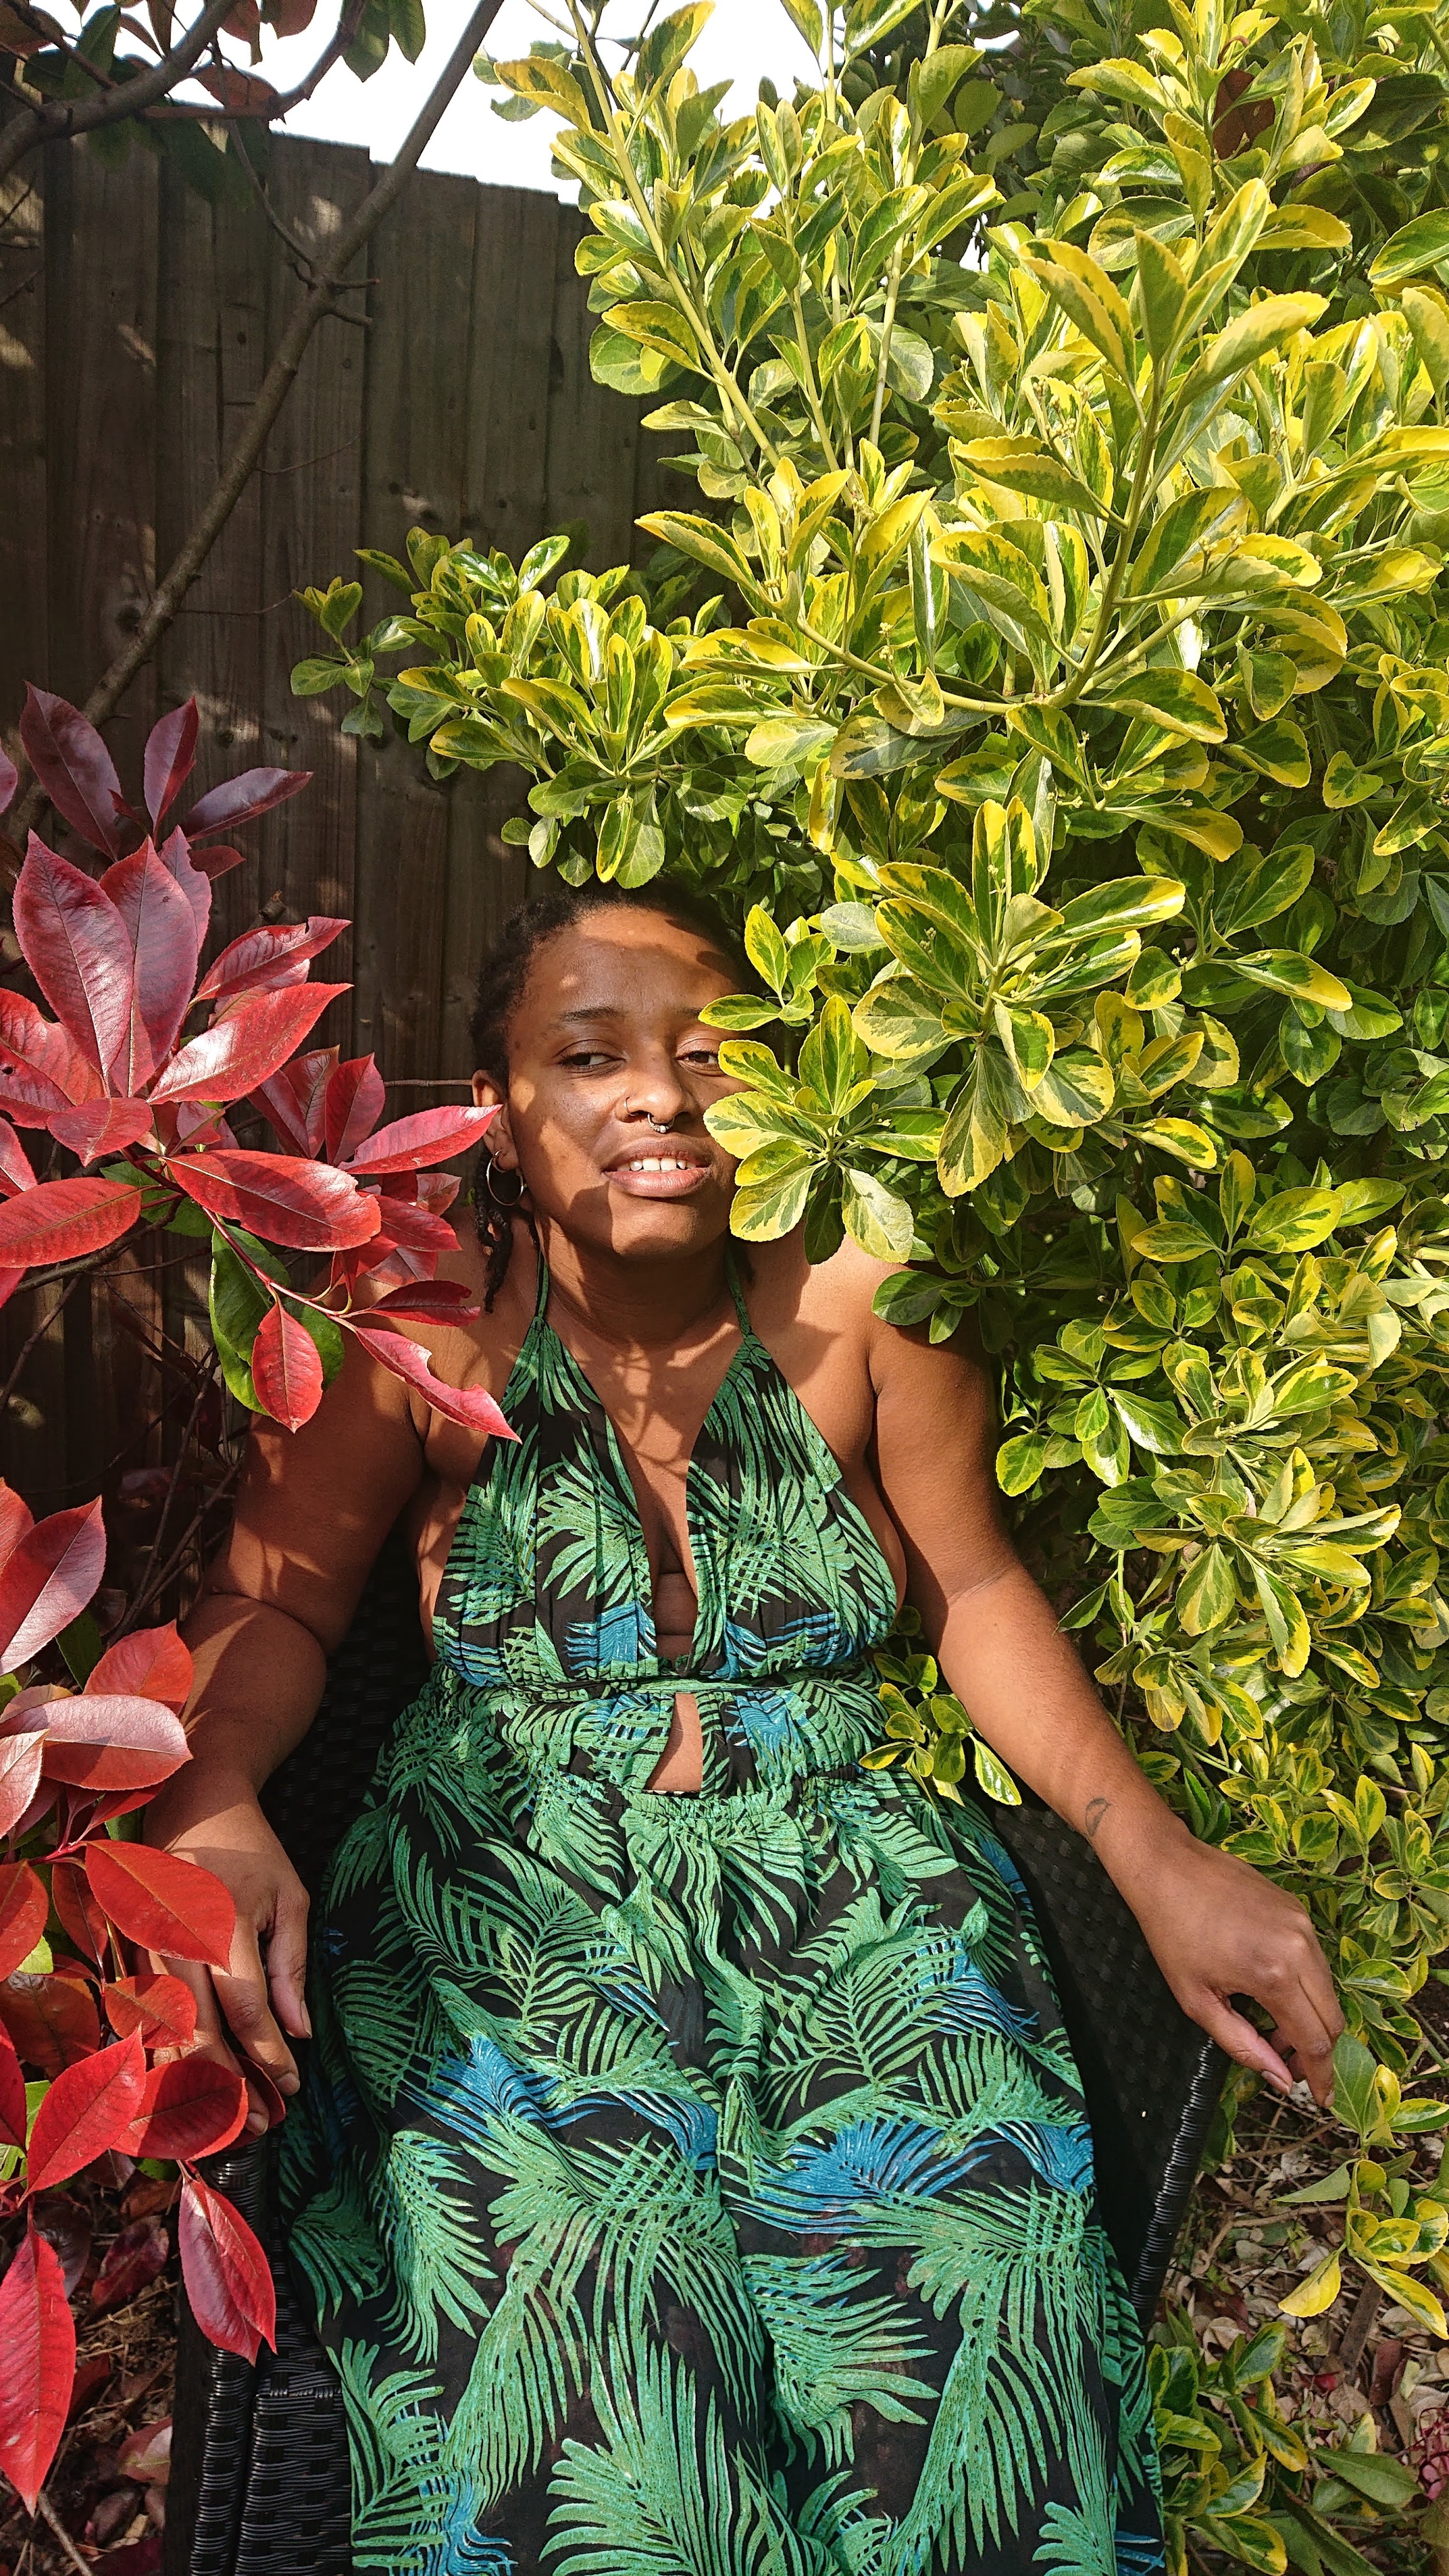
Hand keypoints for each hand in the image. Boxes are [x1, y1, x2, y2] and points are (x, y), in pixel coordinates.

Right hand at [143, 1761, 310, 2136]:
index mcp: (224, 1924)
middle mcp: (178, 1942)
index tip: (293, 2087)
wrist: (194, 1808)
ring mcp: (148, 1952)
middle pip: (199, 2034)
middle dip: (231, 2086)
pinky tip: (192, 2088)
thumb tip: (298, 2033)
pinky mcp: (133, 1958)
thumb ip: (292, 1966)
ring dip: (197, 2083)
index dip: (269, 2057)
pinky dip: (170, 2060)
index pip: (246, 2010)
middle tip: (262, 2123)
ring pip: (167, 2036)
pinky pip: (149, 2022)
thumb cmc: (252, 1854)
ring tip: (230, 2120)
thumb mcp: (291, 1898)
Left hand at [1128, 1831, 1343, 2104]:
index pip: (1316, 2040)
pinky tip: (1270, 1991)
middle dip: (1317, 2050)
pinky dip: (1304, 1985)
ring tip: (1271, 2028)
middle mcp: (1300, 1947)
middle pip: (1332, 2017)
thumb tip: (1281, 2078)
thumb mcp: (1197, 2000)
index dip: (1320, 2075)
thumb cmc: (1172, 1933)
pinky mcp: (1298, 1908)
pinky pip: (1315, 1959)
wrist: (1167, 1867)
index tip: (1319, 2099)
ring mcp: (1303, 1924)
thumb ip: (1242, 2045)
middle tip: (1289, 2066)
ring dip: (1310, 2017)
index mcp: (1274, 1975)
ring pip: (1327, 1989)